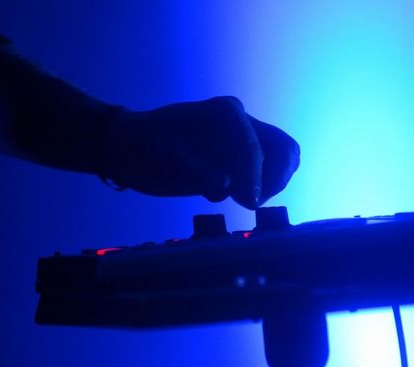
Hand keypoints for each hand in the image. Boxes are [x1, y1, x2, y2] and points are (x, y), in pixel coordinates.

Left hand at [98, 96, 299, 208]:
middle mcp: (241, 123)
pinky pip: (265, 171)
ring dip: (271, 183)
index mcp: (227, 114)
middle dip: (275, 177)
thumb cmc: (144, 149)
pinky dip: (261, 187)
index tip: (249, 204)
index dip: (256, 178)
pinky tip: (234, 195)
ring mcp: (241, 141)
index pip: (256, 148)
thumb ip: (198, 173)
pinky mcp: (237, 158)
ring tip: (243, 198)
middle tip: (252, 200)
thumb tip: (226, 187)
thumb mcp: (165, 159)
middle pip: (284, 149)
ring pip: (280, 160)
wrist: (129, 149)